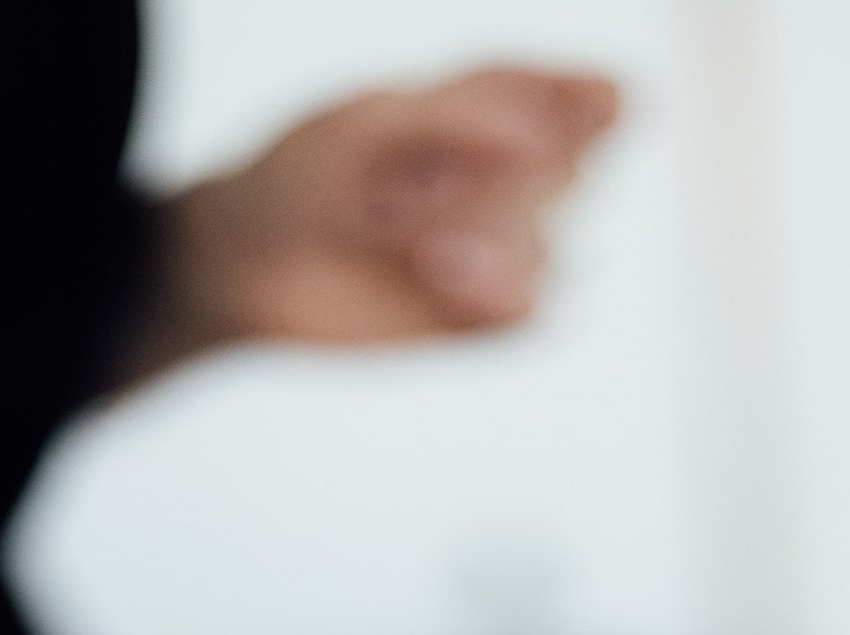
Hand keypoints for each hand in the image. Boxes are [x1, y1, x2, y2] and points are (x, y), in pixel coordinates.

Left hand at [162, 67, 621, 356]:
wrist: (247, 268)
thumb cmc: (297, 179)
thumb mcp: (368, 121)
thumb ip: (459, 120)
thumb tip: (542, 143)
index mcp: (479, 116)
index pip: (567, 98)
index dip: (587, 99)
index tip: (602, 104)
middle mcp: (499, 184)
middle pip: (567, 172)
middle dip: (500, 180)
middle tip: (411, 187)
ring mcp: (494, 256)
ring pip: (550, 246)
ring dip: (482, 238)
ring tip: (404, 235)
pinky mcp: (481, 321)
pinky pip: (533, 312)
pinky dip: (493, 293)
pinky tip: (440, 276)